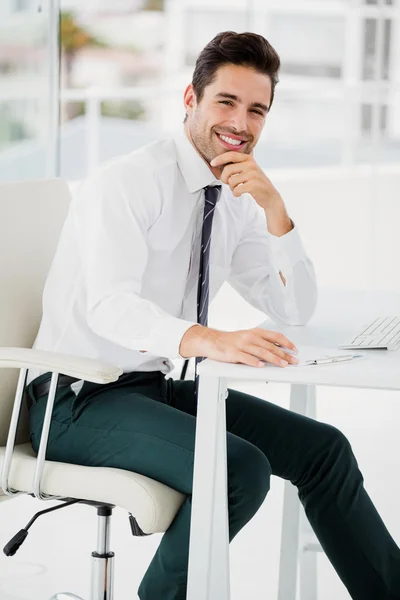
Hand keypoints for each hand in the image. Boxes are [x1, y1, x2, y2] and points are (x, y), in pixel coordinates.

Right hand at [180, 325, 298, 367]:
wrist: (212, 340)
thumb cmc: (230, 340)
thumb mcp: (247, 337)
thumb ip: (261, 342)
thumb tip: (277, 349)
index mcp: (254, 332)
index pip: (275, 336)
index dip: (286, 343)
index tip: (294, 349)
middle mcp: (249, 337)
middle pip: (270, 346)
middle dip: (284, 354)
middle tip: (293, 360)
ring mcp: (241, 345)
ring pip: (261, 352)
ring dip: (274, 359)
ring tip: (283, 364)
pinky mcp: (233, 353)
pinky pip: (246, 358)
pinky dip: (254, 362)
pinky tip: (261, 366)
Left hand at [210, 151, 281, 210]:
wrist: (271, 196)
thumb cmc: (257, 184)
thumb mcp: (250, 170)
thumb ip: (238, 166)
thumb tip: (219, 164)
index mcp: (249, 159)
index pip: (231, 155)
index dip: (220, 158)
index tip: (212, 163)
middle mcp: (251, 165)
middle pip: (228, 169)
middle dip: (224, 178)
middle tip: (228, 183)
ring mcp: (253, 175)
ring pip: (231, 181)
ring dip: (231, 188)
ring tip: (237, 189)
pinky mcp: (253, 185)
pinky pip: (236, 190)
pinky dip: (236, 194)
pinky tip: (240, 194)